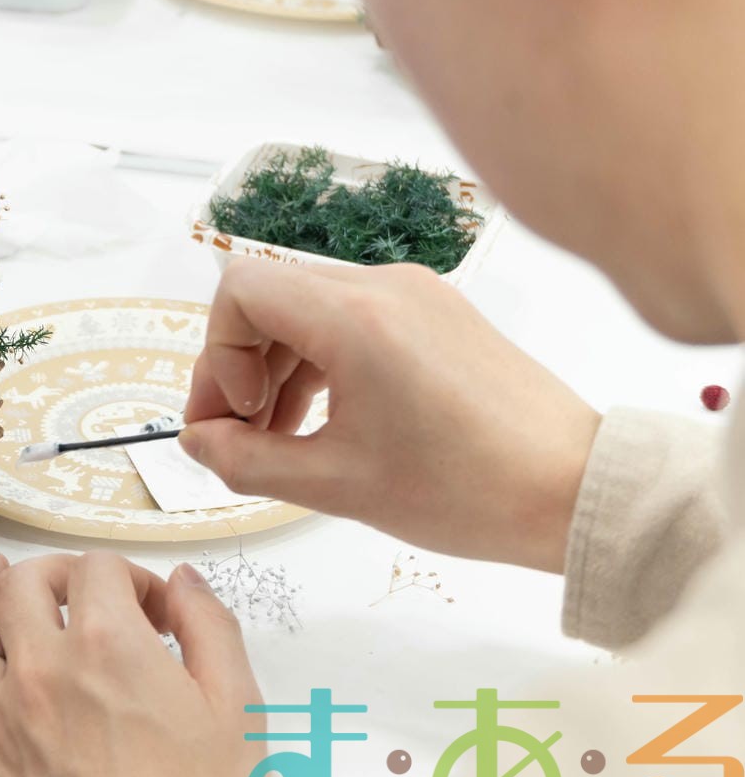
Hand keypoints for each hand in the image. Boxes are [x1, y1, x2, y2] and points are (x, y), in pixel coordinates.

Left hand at [0, 553, 262, 776]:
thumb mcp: (239, 713)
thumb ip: (210, 629)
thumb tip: (185, 585)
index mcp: (109, 647)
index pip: (98, 569)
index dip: (129, 578)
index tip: (146, 608)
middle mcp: (42, 671)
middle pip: (20, 582)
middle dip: (51, 574)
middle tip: (72, 594)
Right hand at [181, 260, 602, 572]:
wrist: (576, 491)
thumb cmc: (470, 489)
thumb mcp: (336, 485)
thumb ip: (247, 461)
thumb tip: (199, 443)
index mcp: (356, 317)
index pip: (240, 290)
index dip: (216, 355)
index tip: (231, 417)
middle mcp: (384, 286)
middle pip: (269, 297)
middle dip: (238, 365)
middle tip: (235, 434)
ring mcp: (415, 294)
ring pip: (306, 308)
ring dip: (277, 367)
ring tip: (281, 438)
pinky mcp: (436, 313)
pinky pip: (350, 319)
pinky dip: (320, 362)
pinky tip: (325, 421)